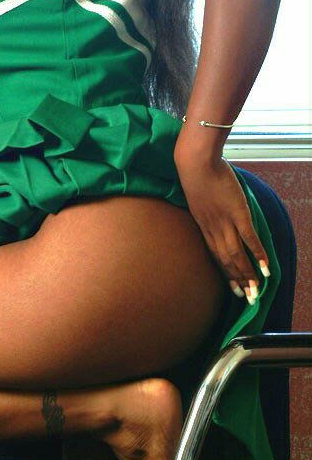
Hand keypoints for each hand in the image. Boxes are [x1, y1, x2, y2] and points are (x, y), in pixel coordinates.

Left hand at [174, 154, 269, 303]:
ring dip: (248, 273)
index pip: (215, 256)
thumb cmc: (195, 173)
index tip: (232, 288)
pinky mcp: (237, 213)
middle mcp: (212, 229)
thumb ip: (206, 206)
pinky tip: (264, 267)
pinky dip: (257, 254)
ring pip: (236, 255)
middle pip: (225, 261)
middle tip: (247, 298)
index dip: (225, 273)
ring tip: (256, 289)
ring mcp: (224, 222)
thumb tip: (215, 207)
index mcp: (202, 226)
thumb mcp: (197, 195)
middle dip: (237, 280)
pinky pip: (248, 238)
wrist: (196, 162)